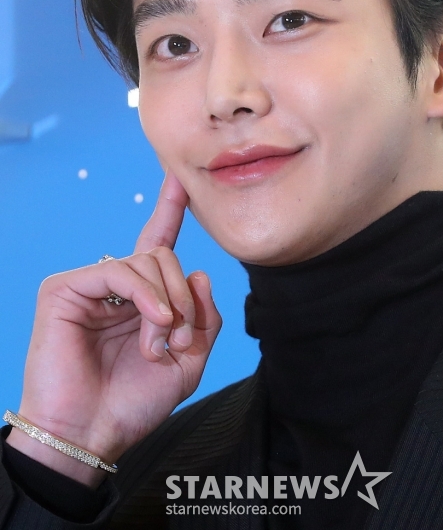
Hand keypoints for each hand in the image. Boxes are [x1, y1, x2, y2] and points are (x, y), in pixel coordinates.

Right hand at [6, 171, 220, 485]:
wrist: (91, 435)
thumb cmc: (133, 402)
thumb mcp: (188, 362)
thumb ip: (204, 317)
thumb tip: (198, 271)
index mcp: (141, 299)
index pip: (157, 245)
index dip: (169, 210)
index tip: (180, 181)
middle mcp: (115, 287)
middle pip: (163, 255)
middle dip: (183, 296)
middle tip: (182, 337)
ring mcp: (89, 286)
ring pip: (145, 260)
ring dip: (167, 303)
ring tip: (164, 340)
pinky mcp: (65, 289)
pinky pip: (118, 270)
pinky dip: (145, 295)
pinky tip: (155, 322)